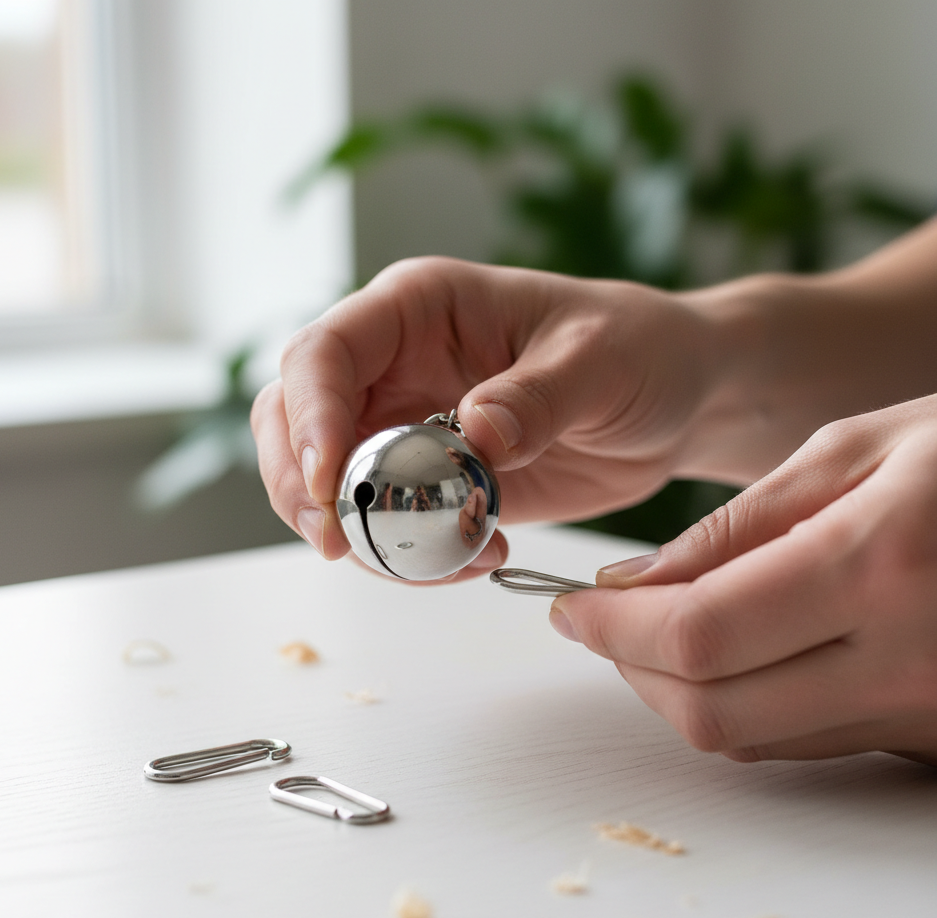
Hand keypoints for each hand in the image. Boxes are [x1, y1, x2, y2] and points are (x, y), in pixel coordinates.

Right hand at [252, 257, 729, 578]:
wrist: (672, 402)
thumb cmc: (638, 351)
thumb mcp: (599, 362)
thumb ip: (537, 396)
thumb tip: (472, 435)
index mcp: (419, 310)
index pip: (325, 352)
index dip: (310, 416)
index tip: (331, 484)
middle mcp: (394, 365)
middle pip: (294, 418)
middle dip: (302, 485)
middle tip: (338, 544)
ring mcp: (405, 426)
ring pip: (325, 479)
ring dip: (351, 531)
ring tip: (427, 559)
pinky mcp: (428, 481)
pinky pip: (381, 520)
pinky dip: (403, 553)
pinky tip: (472, 556)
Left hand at [550, 395, 936, 763]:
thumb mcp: (857, 448)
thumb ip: (738, 525)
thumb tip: (634, 581)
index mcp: (880, 566)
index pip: (698, 634)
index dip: (612, 628)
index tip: (569, 604)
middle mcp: (910, 660)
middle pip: (711, 709)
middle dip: (630, 667)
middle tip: (599, 619)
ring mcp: (930, 712)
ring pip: (752, 738)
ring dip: (677, 690)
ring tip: (656, 626)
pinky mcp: (936, 737)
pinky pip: (805, 742)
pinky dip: (741, 704)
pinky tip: (729, 651)